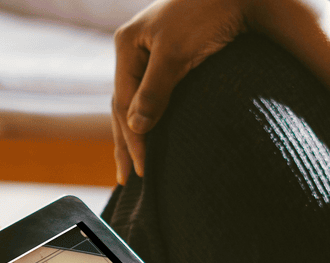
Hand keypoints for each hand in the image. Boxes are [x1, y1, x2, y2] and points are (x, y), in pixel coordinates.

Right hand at [111, 0, 259, 182]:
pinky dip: (150, 118)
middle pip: (123, 104)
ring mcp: (151, 54)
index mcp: (127, 44)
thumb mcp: (176, 54)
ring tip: (134, 165)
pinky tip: (151, 135)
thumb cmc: (207, 16)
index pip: (122, 101)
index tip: (141, 169)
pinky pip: (153, 96)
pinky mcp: (171, 59)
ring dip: (135, 134)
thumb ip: (155, 91)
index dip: (132, 138)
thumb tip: (135, 128)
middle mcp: (135, 49)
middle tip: (128, 179)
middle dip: (126, 142)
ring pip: (137, 101)